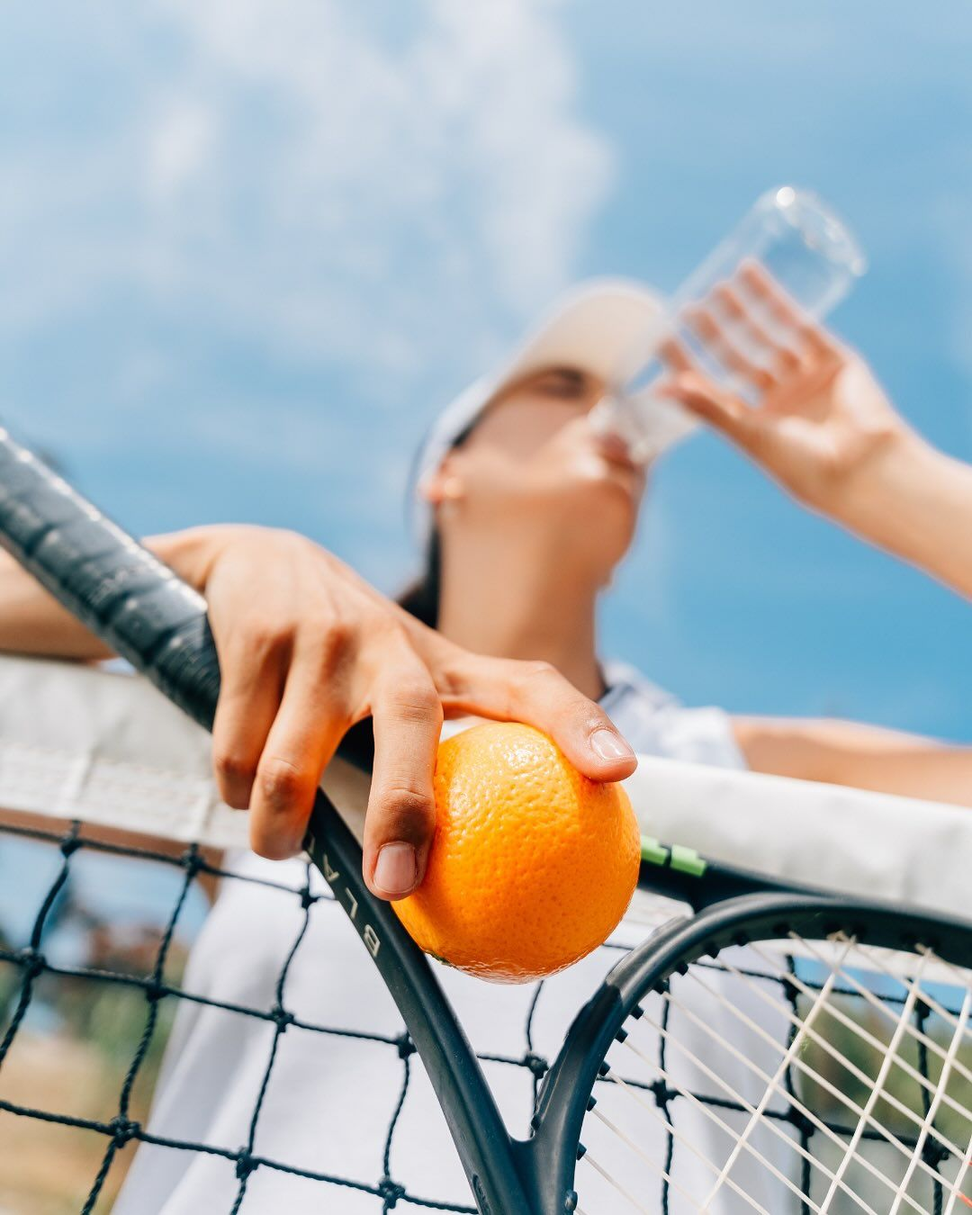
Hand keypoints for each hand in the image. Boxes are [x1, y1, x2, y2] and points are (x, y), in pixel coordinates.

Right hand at [160, 526, 636, 898]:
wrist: (248, 561)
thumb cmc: (341, 651)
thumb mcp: (399, 681)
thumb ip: (429, 755)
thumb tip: (448, 880)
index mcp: (441, 663)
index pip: (527, 685)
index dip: (577, 724)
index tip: (619, 771)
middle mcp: (392, 643)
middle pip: (412, 724)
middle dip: (404, 807)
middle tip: (395, 884)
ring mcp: (325, 636)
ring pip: (290, 763)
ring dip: (276, 824)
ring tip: (276, 845)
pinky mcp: (261, 635)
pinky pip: (238, 749)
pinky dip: (231, 787)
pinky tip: (236, 787)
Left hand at [659, 262, 911, 515]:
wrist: (863, 467)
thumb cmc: (801, 465)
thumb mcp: (749, 435)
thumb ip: (707, 408)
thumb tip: (660, 390)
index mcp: (754, 426)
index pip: (712, 388)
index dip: (688, 364)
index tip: (663, 339)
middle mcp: (778, 402)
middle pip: (739, 359)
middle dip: (715, 333)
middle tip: (689, 307)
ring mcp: (806, 380)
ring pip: (768, 338)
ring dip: (743, 312)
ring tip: (718, 286)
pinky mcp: (834, 360)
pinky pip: (801, 325)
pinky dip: (777, 300)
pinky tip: (755, 278)